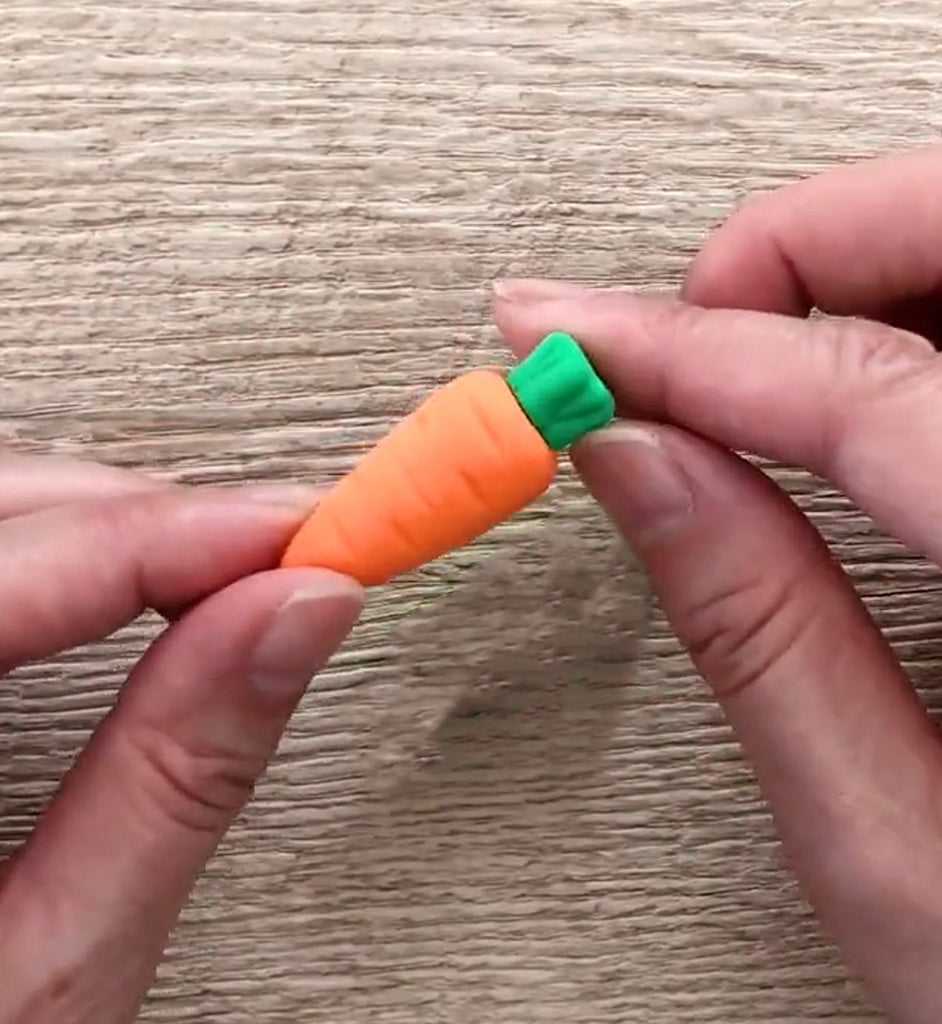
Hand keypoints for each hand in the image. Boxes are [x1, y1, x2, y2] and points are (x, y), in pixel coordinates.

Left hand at [0, 454, 361, 1022]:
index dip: (167, 538)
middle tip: (270, 554)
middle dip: (135, 514)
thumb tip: (296, 622)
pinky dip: (48, 556)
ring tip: (211, 567)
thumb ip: (178, 777)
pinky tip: (115, 585)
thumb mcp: (45, 977)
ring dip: (93, 524)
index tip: (296, 537)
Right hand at [493, 137, 941, 1023]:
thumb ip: (763, 634)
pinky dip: (915, 309)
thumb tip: (638, 463)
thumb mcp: (907, 853)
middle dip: (803, 244)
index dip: (691, 353)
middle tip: (674, 325)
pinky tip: (840, 377)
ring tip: (739, 353)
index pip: (877, 393)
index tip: (571, 346)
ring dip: (858, 266)